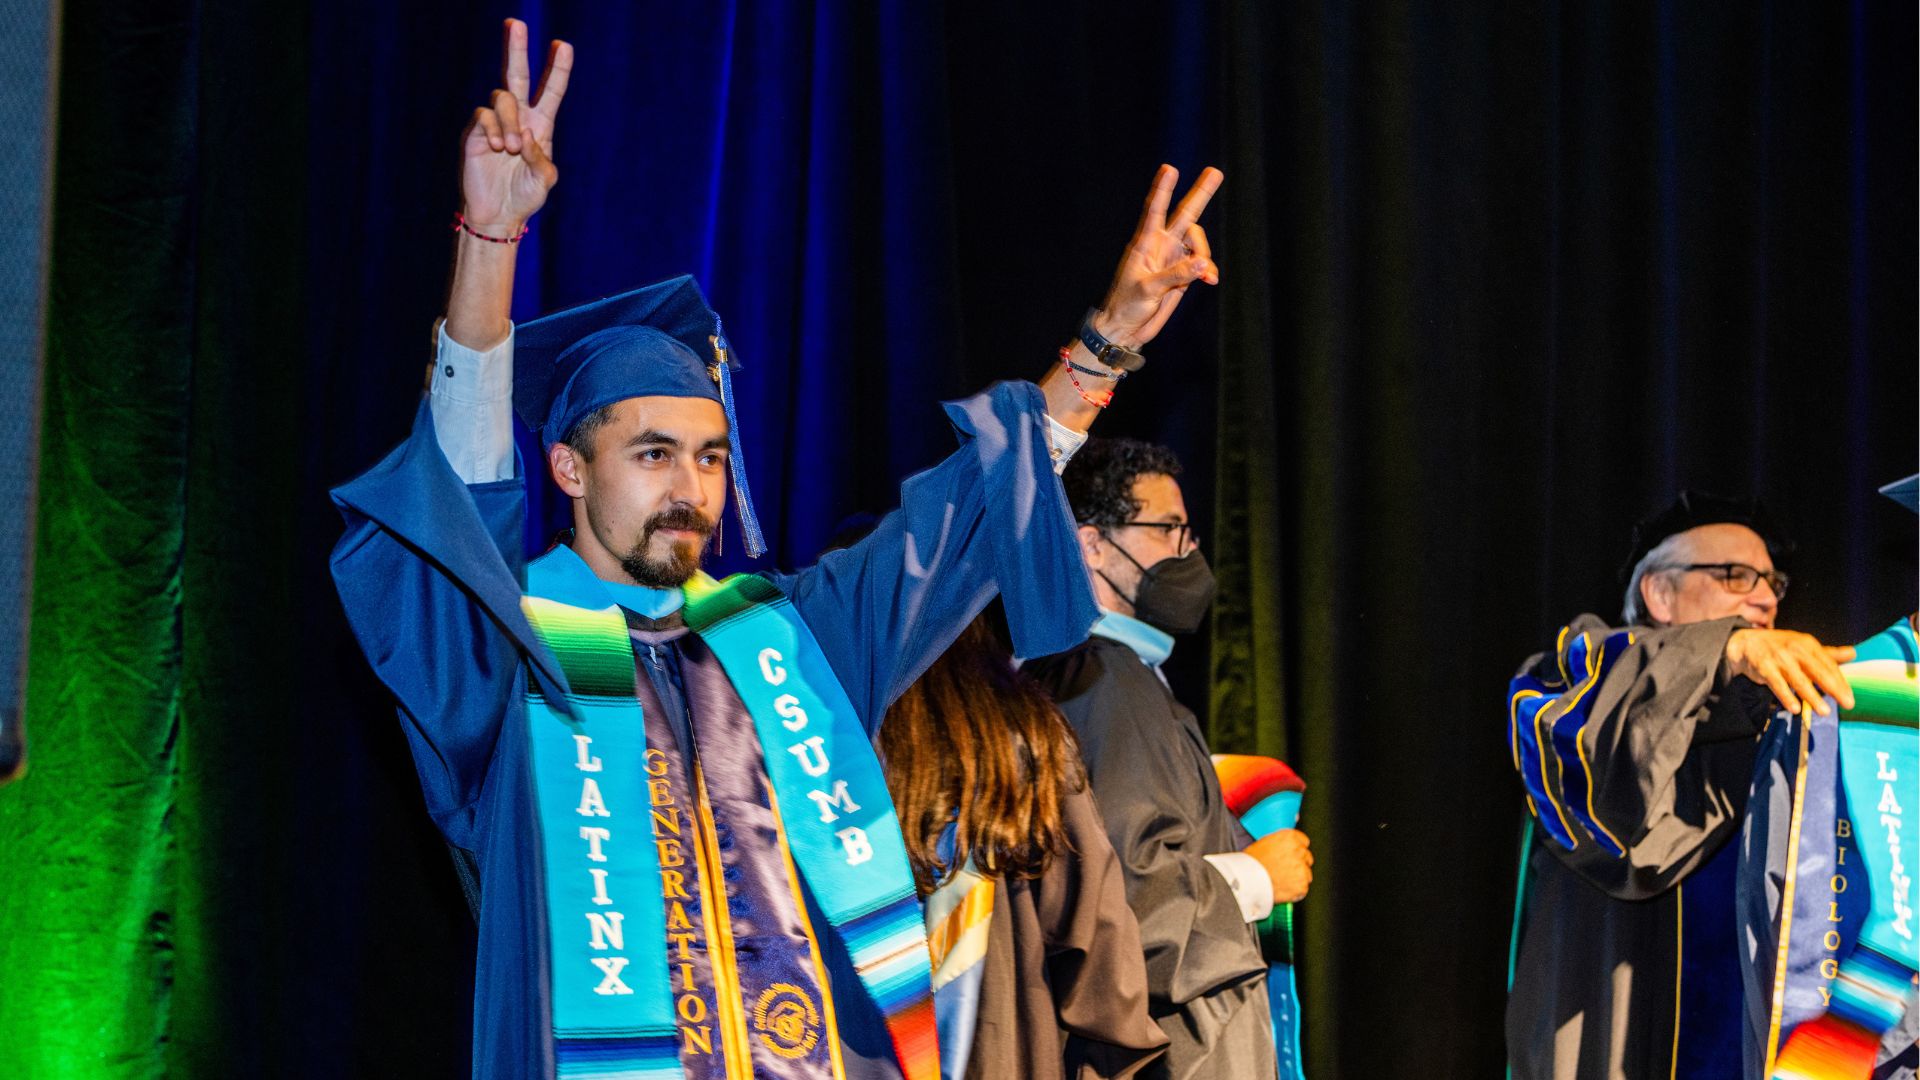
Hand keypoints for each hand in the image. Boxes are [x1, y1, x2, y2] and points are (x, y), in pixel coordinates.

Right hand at [459, 19, 572, 231]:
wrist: (499, 214)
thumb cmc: (525, 197)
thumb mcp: (544, 180)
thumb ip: (540, 158)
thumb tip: (525, 134)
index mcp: (540, 126)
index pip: (551, 91)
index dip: (558, 70)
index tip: (564, 46)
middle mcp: (518, 119)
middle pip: (517, 75)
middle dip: (516, 49)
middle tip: (517, 23)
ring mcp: (495, 123)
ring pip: (501, 99)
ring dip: (509, 121)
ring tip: (510, 149)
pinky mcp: (475, 132)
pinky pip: (484, 116)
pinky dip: (494, 129)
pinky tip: (497, 148)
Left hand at [1090, 164, 1223, 348]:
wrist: (1127, 327)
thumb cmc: (1127, 306)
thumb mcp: (1148, 290)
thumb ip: (1176, 274)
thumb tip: (1203, 262)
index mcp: (1145, 243)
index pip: (1155, 210)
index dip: (1163, 189)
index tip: (1169, 169)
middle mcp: (1161, 245)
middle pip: (1185, 215)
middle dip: (1201, 194)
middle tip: (1215, 171)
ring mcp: (1174, 258)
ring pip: (1198, 243)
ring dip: (1206, 254)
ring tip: (1206, 276)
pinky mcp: (1183, 274)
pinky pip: (1202, 265)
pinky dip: (1209, 270)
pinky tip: (1211, 280)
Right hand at [1246, 828, 1312, 904]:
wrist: (1247, 880)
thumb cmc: (1251, 863)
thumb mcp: (1264, 844)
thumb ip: (1280, 844)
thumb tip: (1284, 849)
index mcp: (1289, 837)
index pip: (1304, 841)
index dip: (1297, 850)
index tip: (1293, 855)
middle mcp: (1298, 851)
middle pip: (1307, 857)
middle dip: (1298, 864)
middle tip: (1285, 870)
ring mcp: (1302, 869)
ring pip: (1306, 874)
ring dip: (1298, 878)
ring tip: (1282, 881)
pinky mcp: (1302, 885)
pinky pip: (1303, 889)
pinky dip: (1295, 891)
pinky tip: (1283, 888)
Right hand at [1724, 628, 1855, 715]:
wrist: (1746, 642)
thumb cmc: (1780, 646)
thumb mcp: (1804, 646)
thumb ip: (1828, 653)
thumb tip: (1853, 653)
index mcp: (1808, 644)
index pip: (1828, 664)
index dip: (1840, 681)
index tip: (1849, 696)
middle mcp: (1796, 650)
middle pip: (1818, 671)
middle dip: (1834, 688)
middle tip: (1848, 704)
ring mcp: (1779, 658)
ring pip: (1799, 680)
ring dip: (1812, 697)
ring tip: (1824, 712)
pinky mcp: (1764, 667)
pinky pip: (1777, 684)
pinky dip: (1786, 696)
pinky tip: (1795, 708)